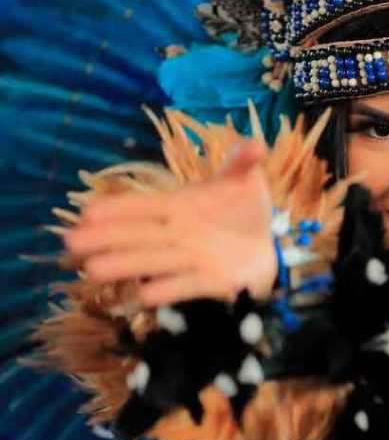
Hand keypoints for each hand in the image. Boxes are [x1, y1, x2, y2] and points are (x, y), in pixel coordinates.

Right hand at [64, 140, 277, 306]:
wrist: (267, 242)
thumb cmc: (243, 208)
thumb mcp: (244, 180)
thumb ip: (243, 162)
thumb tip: (256, 143)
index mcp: (181, 205)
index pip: (145, 205)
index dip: (119, 208)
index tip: (88, 213)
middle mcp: (179, 233)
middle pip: (139, 235)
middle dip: (107, 238)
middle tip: (71, 243)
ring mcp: (192, 259)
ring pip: (155, 261)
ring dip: (127, 265)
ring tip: (94, 270)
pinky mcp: (212, 281)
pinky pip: (187, 285)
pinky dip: (169, 289)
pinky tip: (146, 295)